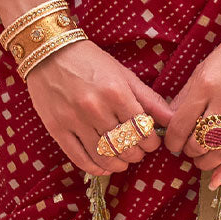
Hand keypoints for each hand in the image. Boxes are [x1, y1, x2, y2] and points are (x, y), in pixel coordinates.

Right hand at [24, 39, 174, 176]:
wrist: (48, 51)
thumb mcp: (123, 75)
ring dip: (119, 164)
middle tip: (137, 150)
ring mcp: (74, 120)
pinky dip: (96, 168)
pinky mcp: (57, 129)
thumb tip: (172, 120)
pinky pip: (80, 159)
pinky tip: (104, 167)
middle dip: (137, 154)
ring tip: (123, 160)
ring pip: (105, 157)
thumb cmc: (90, 62)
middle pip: (126, 147)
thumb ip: (149, 99)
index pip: (143, 131)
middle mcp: (95, 107)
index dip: (151, 142)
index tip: (150, 142)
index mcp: (116, 92)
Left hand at [162, 10, 220, 190]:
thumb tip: (170, 119)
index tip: (171, 145)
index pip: (181, 123)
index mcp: (206, 82)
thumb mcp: (207, 65)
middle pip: (200, 140)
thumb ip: (188, 93)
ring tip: (201, 163)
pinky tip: (217, 178)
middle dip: (189, 152)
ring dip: (206, 163)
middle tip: (187, 153)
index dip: (172, 141)